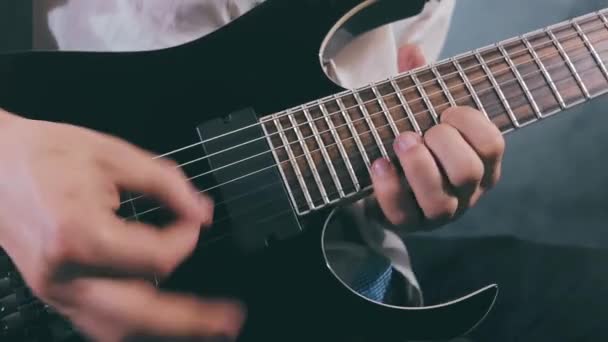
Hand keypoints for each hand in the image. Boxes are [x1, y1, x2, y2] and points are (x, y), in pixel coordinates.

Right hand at [0, 110, 244, 340]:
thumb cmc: (44, 156)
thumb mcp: (112, 154)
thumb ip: (166, 183)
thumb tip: (201, 211)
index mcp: (79, 235)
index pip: (156, 257)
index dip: (186, 237)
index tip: (193, 219)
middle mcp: (65, 274)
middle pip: (141, 313)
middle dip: (192, 319)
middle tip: (230, 319)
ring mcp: (57, 290)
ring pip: (119, 329)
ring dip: (167, 330)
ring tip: (206, 325)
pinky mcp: (55, 293)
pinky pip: (99, 324)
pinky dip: (136, 326)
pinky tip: (161, 320)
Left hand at [366, 45, 504, 231]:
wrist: (382, 183)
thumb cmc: (411, 144)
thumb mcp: (417, 113)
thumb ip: (418, 84)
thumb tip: (411, 50)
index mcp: (479, 163)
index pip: (492, 146)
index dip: (471, 124)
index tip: (447, 111)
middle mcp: (465, 192)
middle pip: (468, 173)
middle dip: (443, 144)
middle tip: (419, 130)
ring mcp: (438, 213)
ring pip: (440, 201)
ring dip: (418, 166)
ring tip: (400, 140)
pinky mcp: (408, 224)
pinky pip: (403, 214)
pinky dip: (389, 187)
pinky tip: (378, 163)